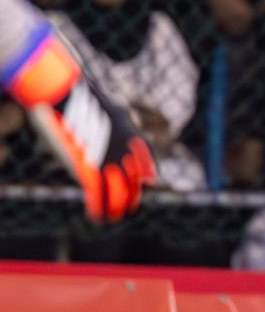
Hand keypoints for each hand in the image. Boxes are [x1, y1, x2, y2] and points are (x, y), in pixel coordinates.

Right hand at [16, 43, 156, 221]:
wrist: (69, 94)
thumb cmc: (86, 97)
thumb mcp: (112, 109)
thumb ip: (120, 121)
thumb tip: (121, 123)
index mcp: (133, 137)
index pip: (148, 163)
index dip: (147, 174)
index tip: (146, 182)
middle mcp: (127, 152)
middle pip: (136, 183)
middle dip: (132, 197)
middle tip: (130, 207)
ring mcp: (109, 161)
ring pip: (119, 193)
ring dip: (117, 208)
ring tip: (114, 217)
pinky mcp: (90, 168)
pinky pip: (98, 194)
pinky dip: (99, 207)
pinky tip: (97, 216)